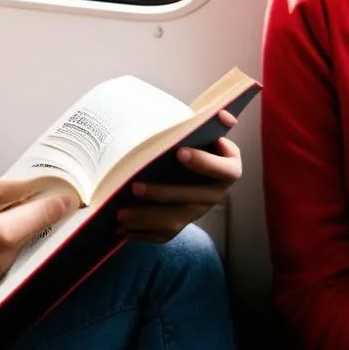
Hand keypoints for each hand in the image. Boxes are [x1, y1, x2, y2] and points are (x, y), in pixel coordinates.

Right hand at [0, 176, 75, 312]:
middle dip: (35, 211)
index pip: (44, 213)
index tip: (67, 184)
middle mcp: (3, 264)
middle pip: (33, 230)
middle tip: (29, 191)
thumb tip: (27, 186)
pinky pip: (2, 261)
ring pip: (17, 245)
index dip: (58, 196)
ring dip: (12, 229)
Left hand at [116, 111, 241, 243]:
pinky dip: (142, 233)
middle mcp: (216, 193)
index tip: (180, 152)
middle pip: (193, 199)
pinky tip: (122, 229)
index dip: (205, 162)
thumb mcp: (200, 129)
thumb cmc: (191, 140)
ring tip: (120, 213)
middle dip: (163, 194)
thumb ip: (208, 123)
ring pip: (175, 220)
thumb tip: (224, 115)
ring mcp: (198, 211)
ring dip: (147, 218)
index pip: (224, 170)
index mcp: (227, 168)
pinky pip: (163, 234)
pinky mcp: (182, 223)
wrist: (185, 161)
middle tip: (135, 187)